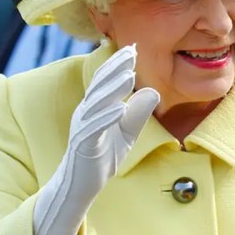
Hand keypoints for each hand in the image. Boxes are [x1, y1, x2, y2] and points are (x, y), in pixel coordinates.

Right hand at [33, 45, 159, 234]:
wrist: (82, 186)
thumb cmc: (102, 157)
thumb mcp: (126, 133)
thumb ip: (138, 114)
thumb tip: (153, 91)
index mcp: (94, 107)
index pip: (105, 81)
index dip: (117, 64)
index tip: (133, 48)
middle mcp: (85, 113)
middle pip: (99, 86)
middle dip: (115, 68)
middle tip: (131, 52)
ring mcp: (82, 129)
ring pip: (96, 104)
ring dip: (112, 88)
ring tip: (129, 75)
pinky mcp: (83, 146)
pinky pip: (93, 128)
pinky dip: (106, 117)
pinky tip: (119, 108)